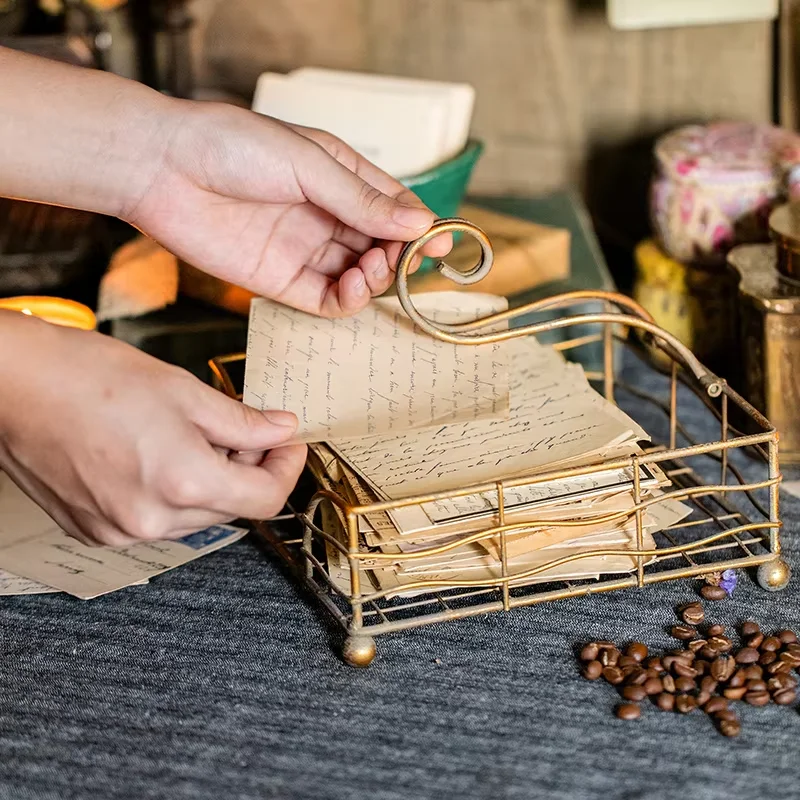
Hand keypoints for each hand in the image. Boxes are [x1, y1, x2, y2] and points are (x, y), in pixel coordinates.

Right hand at [0, 313, 305, 545]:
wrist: (12, 384)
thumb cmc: (88, 377)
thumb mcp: (185, 391)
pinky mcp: (94, 529)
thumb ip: (243, 421)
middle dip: (249, 471)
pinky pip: (155, 520)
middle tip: (246, 430)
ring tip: (196, 436)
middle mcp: (151, 520)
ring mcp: (118, 530)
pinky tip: (159, 454)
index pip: (266, 499)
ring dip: (211, 482)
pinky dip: (172, 493)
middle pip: (232, 509)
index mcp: (182, 484)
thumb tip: (280, 430)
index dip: (287, 468)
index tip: (289, 442)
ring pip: (195, 516)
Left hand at [123, 103, 450, 316]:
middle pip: (382, 247)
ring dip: (376, 280)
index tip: (438, 243)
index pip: (393, 207)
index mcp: (338, 177)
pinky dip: (348, 301)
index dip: (419, 228)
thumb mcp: (308, 163)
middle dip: (399, 258)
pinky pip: (327, 300)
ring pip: (360, 277)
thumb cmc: (230, 146)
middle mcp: (326, 216)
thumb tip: (418, 223)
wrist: (161, 168)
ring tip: (369, 270)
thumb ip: (361, 200)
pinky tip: (351, 289)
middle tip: (402, 260)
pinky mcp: (281, 281)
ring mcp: (305, 250)